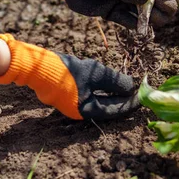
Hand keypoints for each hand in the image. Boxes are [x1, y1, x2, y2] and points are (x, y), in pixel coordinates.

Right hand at [0, 34, 138, 119]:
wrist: (36, 67)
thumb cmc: (66, 72)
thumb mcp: (95, 73)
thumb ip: (114, 81)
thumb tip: (132, 86)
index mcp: (87, 111)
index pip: (115, 110)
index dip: (130, 103)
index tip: (142, 96)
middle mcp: (81, 112)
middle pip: (108, 108)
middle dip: (122, 100)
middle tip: (137, 92)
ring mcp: (73, 104)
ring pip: (99, 102)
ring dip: (112, 95)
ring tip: (125, 87)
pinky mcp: (69, 95)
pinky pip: (91, 95)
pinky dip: (101, 90)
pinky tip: (108, 82)